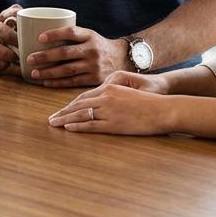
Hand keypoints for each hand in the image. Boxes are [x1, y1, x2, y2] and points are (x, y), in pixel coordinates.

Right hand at [0, 5, 19, 74]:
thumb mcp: (5, 14)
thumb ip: (13, 12)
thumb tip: (19, 18)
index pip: (6, 36)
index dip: (18, 41)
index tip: (23, 43)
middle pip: (5, 54)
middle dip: (14, 54)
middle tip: (17, 52)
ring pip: (1, 65)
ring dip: (8, 62)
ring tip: (8, 55)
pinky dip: (1, 68)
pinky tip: (0, 59)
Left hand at [23, 26, 130, 87]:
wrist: (123, 59)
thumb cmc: (98, 46)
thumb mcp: (89, 36)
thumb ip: (72, 37)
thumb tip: (40, 37)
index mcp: (89, 35)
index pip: (71, 32)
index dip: (55, 34)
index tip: (39, 38)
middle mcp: (92, 50)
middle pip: (65, 53)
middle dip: (45, 56)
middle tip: (30, 58)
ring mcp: (94, 65)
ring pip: (67, 69)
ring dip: (48, 72)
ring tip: (34, 73)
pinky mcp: (95, 79)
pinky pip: (73, 82)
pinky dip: (58, 82)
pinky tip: (46, 82)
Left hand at [46, 72, 175, 134]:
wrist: (164, 108)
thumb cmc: (150, 99)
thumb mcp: (128, 88)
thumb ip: (113, 91)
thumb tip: (101, 96)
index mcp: (109, 88)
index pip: (84, 96)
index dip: (71, 103)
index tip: (61, 108)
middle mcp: (106, 98)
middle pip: (78, 105)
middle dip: (63, 111)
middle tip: (51, 117)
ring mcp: (109, 112)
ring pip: (81, 115)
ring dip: (65, 119)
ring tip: (54, 123)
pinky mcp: (115, 125)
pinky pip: (92, 126)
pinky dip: (79, 126)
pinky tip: (68, 127)